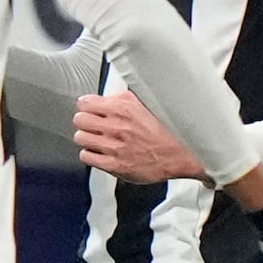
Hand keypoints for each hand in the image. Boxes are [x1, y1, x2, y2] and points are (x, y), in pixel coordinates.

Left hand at [73, 91, 202, 182]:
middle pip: (79, 119)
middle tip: (93, 125)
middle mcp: (117, 126)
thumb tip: (103, 98)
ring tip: (97, 139)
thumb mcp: (146, 103)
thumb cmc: (167, 129)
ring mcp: (114, 147)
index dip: (87, 106)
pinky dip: (91, 154)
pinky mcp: (114, 165)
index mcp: (123, 108)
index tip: (91, 110)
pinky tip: (101, 152)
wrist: (183, 154)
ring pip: (80, 138)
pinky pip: (87, 157)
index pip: (84, 103)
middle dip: (85, 121)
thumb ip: (122, 98)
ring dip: (87, 138)